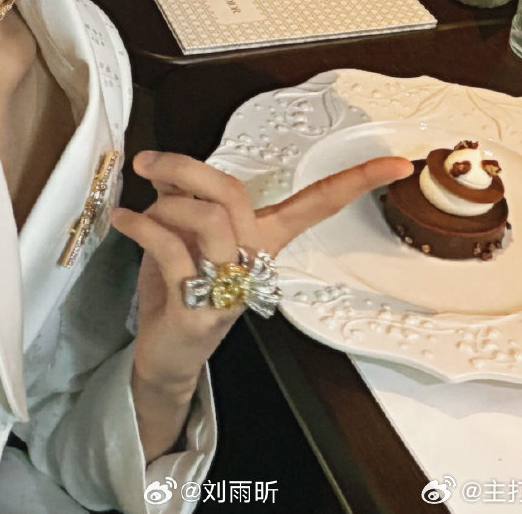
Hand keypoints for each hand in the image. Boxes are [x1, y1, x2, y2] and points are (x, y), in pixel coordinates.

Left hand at [110, 148, 411, 435]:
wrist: (165, 358)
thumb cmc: (179, 290)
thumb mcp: (186, 234)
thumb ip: (184, 195)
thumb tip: (169, 164)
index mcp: (262, 239)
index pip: (318, 204)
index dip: (357, 181)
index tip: (397, 163)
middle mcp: (254, 261)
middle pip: (234, 193)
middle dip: (187, 167)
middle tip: (151, 162)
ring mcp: (231, 289)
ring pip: (207, 219)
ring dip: (162, 206)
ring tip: (141, 213)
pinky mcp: (200, 310)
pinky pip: (171, 251)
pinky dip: (141, 227)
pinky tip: (125, 222)